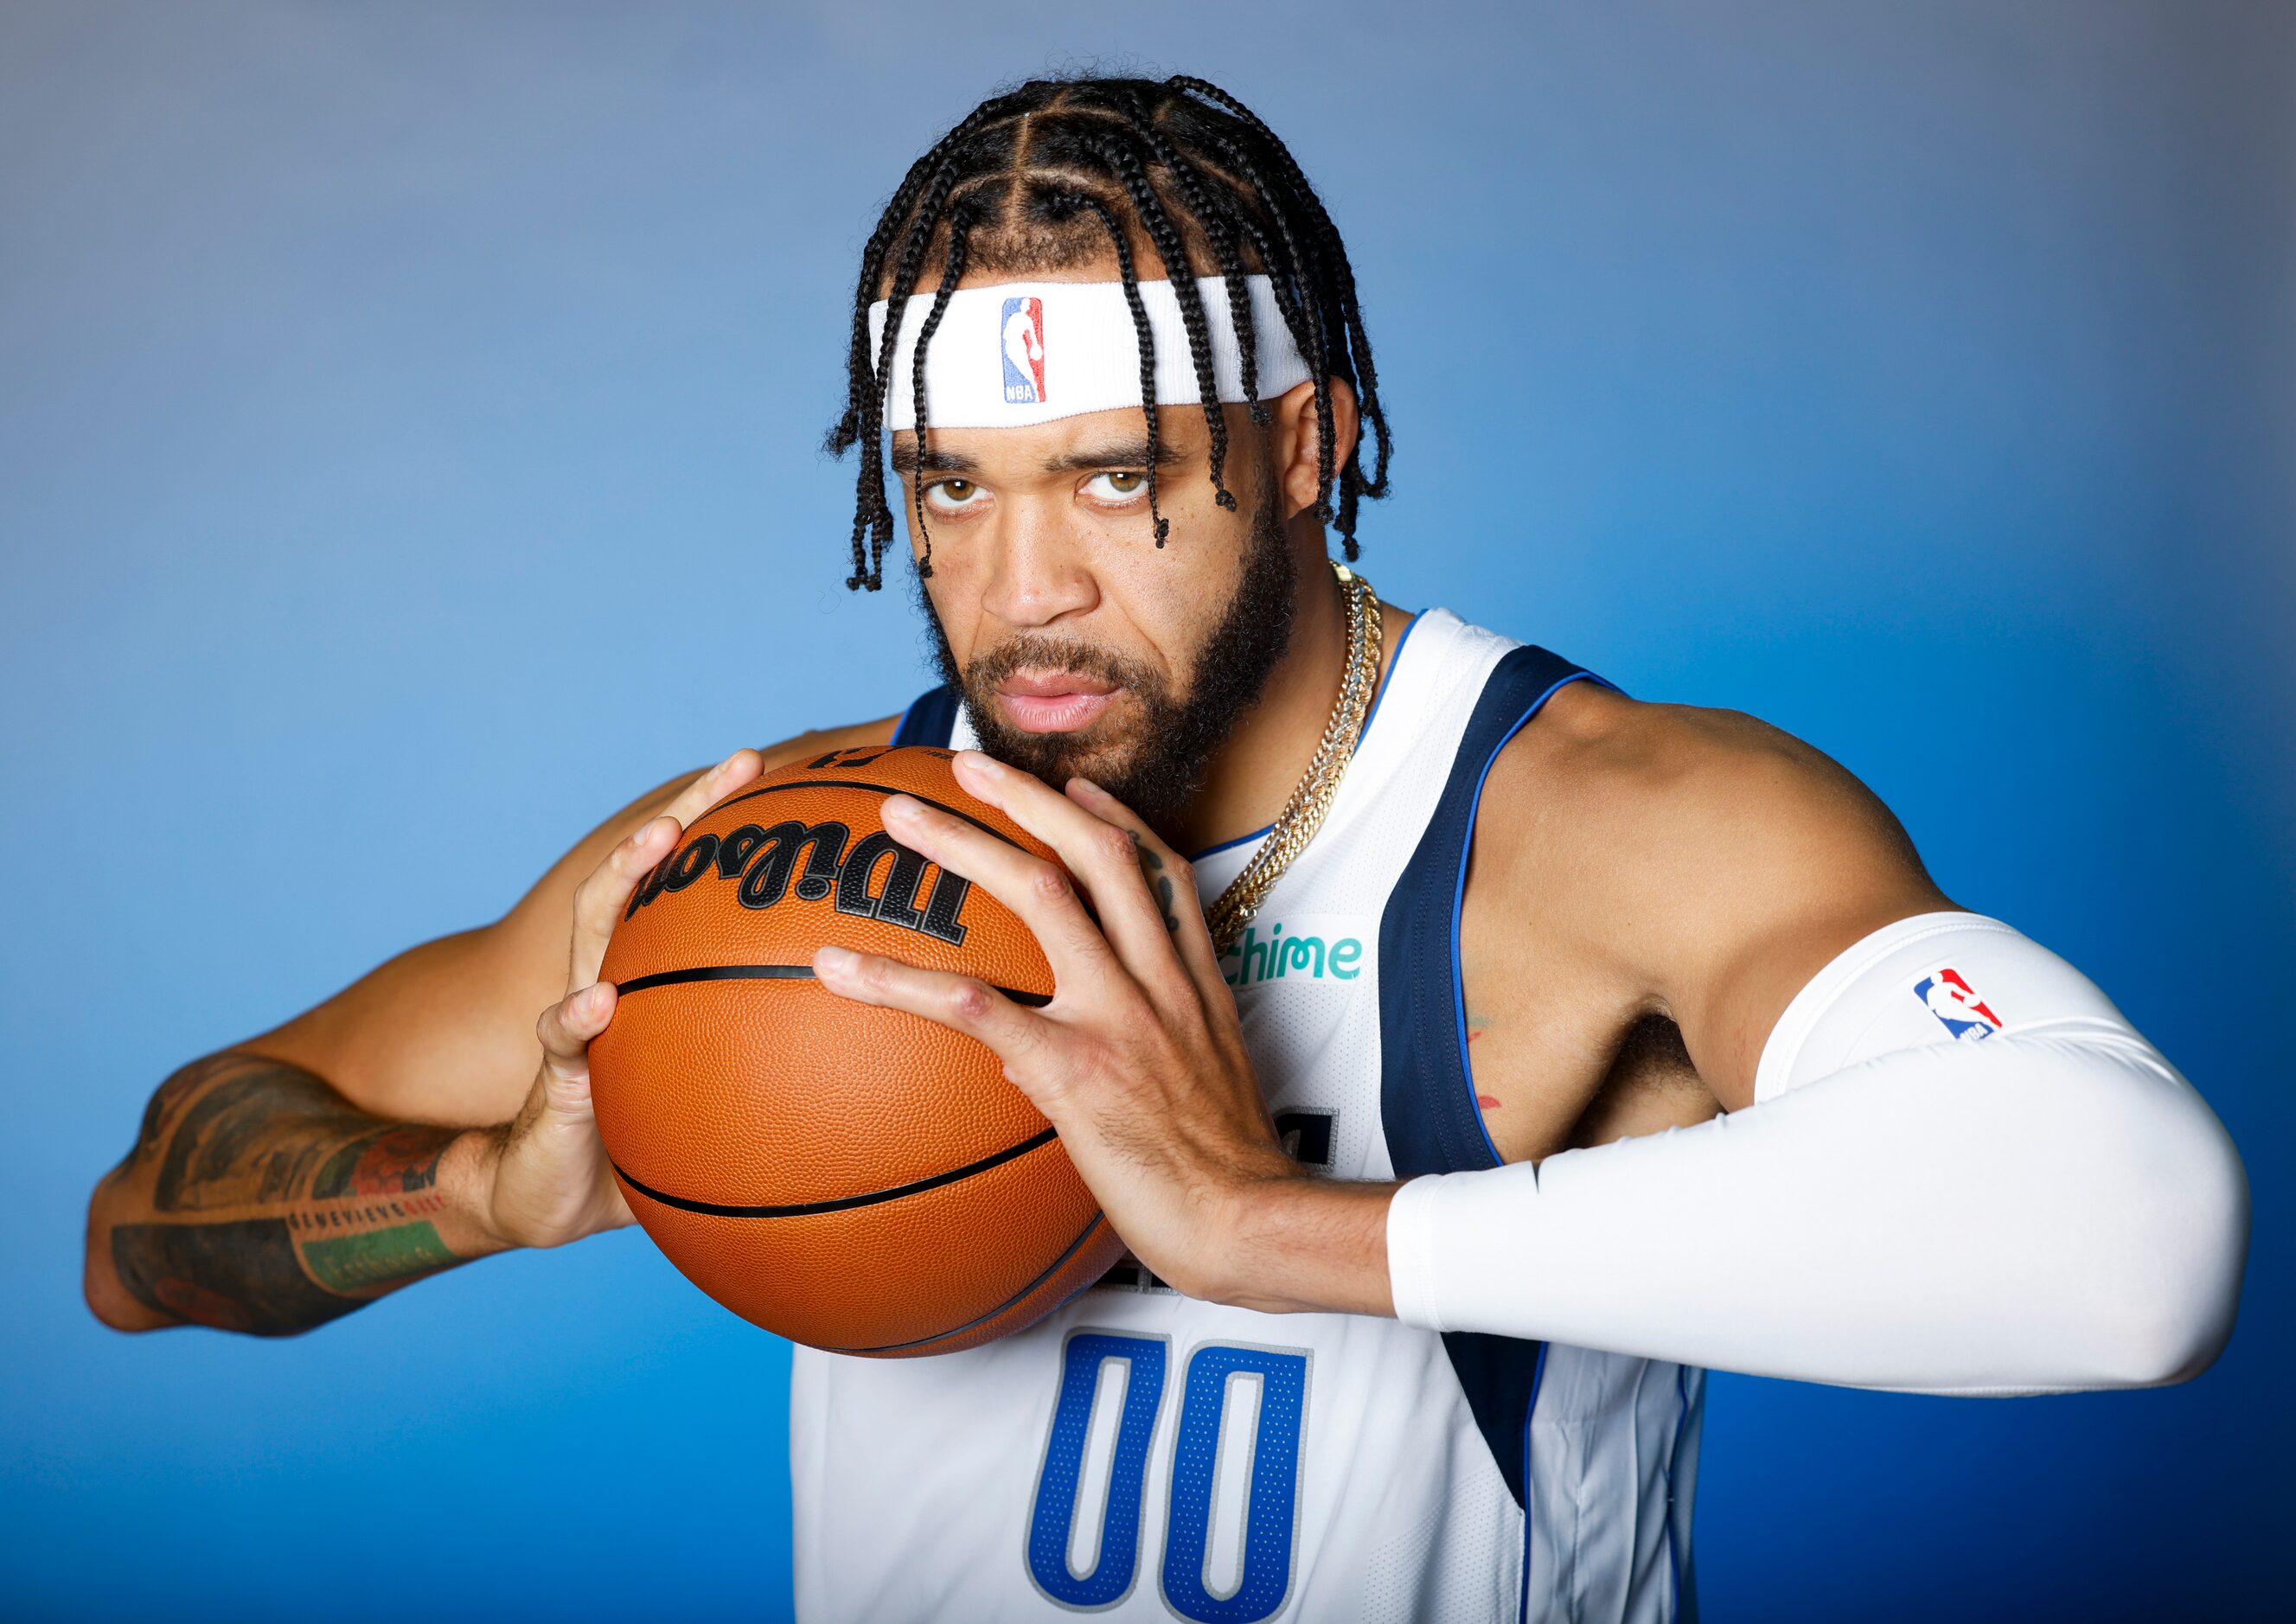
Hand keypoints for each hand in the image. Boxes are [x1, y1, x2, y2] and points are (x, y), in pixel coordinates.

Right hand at [480, 748, 763, 1249]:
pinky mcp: (557, 1077)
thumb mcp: (726, 1096)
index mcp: (658, 976)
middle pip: (652, 872)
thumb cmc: (648, 1144)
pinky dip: (577, 1013)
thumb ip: (780, 1064)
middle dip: (692, 809)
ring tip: (660, 835)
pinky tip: (598, 997)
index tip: (804, 782)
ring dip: (625, 873)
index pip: (699, 889)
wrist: (552, 1198)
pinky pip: (562, 1038)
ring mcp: (583, 1017)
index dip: (744, 834)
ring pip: (594, 925)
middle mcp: (617, 975)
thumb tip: (886, 1053)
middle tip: (744, 762)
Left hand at [811, 751, 1394, 1315]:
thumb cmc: (1223, 1175)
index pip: (1159, 872)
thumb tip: (1019, 1063)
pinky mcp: (1075, 1069)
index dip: (1114, 820)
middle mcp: (1158, 980)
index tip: (1073, 789)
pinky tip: (836, 969)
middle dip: (1028, 797)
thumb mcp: (1196, 1096)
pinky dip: (898, 981)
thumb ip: (1127, 1058)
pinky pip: (974, 1008)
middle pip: (1093, 854)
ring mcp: (1118, 1017)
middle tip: (963, 764)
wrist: (1247, 1225)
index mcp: (1193, 983)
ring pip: (1039, 896)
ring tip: (896, 817)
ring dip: (962, 844)